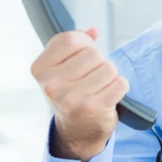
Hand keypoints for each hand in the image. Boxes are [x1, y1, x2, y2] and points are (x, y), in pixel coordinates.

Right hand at [30, 28, 129, 161]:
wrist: (76, 131)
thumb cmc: (71, 93)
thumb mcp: (61, 67)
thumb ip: (75, 43)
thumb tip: (93, 31)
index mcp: (40, 69)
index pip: (70, 40)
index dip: (84, 43)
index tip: (82, 55)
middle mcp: (52, 84)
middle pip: (93, 53)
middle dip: (99, 62)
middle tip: (91, 77)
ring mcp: (72, 98)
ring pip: (109, 68)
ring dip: (110, 76)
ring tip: (99, 87)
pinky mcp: (93, 108)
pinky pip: (120, 83)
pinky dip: (119, 87)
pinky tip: (108, 95)